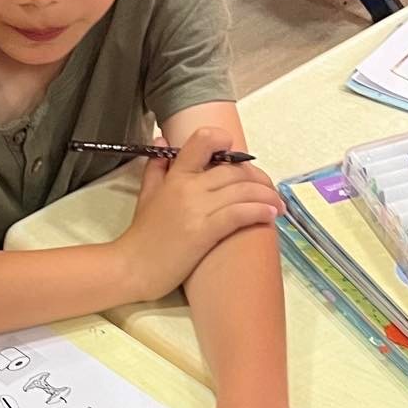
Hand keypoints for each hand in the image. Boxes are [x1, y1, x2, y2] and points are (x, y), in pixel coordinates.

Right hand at [119, 128, 282, 300]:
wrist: (130, 268)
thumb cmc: (140, 236)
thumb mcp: (146, 194)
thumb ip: (156, 167)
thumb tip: (161, 140)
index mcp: (176, 174)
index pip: (203, 141)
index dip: (226, 143)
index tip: (240, 158)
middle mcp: (188, 186)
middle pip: (234, 171)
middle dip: (259, 180)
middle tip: (270, 192)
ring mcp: (196, 209)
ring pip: (242, 191)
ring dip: (266, 197)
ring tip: (277, 206)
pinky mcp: (203, 232)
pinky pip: (238, 214)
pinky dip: (258, 212)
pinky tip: (270, 216)